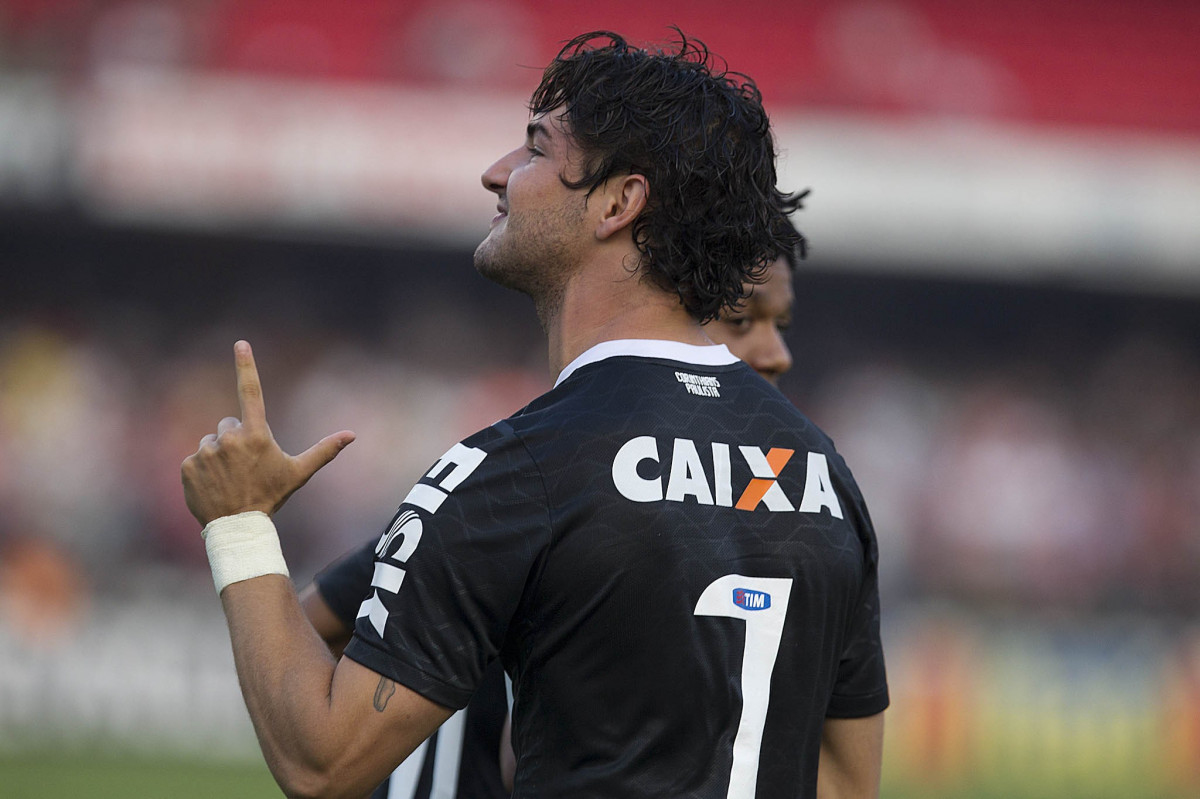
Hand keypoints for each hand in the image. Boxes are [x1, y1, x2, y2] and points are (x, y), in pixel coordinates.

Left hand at [181, 340, 355, 525]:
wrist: (238, 526)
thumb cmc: (271, 496)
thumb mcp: (299, 472)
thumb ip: (324, 450)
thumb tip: (352, 434)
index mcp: (256, 435)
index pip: (251, 392)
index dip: (246, 365)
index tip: (240, 343)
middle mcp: (229, 439)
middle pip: (228, 425)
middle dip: (235, 440)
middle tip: (245, 466)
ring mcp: (206, 452)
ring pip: (211, 443)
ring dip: (218, 456)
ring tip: (229, 478)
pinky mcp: (188, 465)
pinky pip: (195, 459)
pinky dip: (202, 470)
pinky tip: (213, 485)